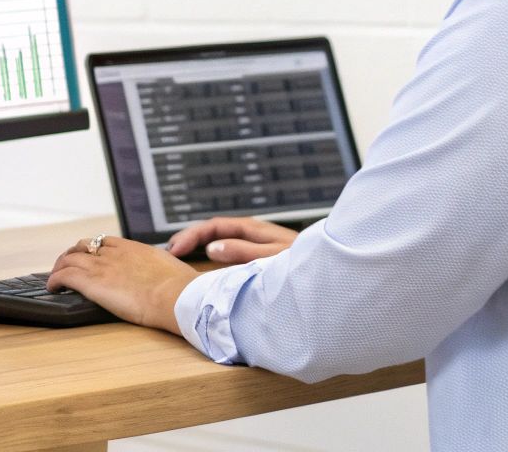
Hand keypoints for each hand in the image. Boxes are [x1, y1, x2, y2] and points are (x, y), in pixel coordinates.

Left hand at [48, 235, 196, 333]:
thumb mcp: (170, 268)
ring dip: (60, 267)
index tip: (89, 257)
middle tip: (67, 265)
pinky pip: (64, 276)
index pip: (104, 241)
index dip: (92, 249)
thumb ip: (160, 268)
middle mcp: (113, 254)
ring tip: (56, 277)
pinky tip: (53, 288)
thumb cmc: (179, 287)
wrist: (175, 295)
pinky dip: (55, 280)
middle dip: (72, 255)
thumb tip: (165, 274)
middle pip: (83, 247)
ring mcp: (101, 266)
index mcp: (132, 248)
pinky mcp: (92, 283)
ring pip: (69, 259)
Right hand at [165, 216, 298, 264]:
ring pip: (223, 244)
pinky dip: (215, 262)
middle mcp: (257, 238)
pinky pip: (233, 259)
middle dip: (191, 238)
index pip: (216, 226)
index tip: (175, 249)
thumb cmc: (311, 271)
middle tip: (170, 251)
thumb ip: (244, 252)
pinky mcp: (262, 266)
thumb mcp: (274, 260)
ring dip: (201, 249)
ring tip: (181, 259)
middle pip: (216, 231)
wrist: (337, 281)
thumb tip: (212, 247)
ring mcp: (260, 251)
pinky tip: (208, 273)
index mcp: (257, 231)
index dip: (193, 235)